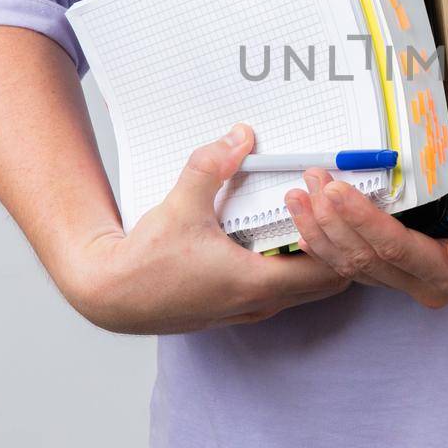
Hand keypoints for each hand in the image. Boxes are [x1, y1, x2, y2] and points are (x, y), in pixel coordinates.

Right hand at [63, 124, 350, 333]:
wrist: (111, 297)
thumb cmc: (144, 263)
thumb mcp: (180, 206)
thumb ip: (211, 167)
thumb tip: (239, 137)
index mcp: (255, 283)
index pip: (328, 269)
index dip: (337, 235)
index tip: (329, 205)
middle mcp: (258, 304)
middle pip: (326, 282)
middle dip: (335, 245)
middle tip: (327, 210)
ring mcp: (248, 310)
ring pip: (305, 290)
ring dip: (314, 257)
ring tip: (307, 218)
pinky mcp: (235, 309)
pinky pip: (282, 291)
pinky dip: (291, 266)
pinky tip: (276, 237)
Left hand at [284, 168, 447, 308]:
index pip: (394, 249)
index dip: (361, 221)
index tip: (335, 189)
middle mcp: (423, 284)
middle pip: (363, 259)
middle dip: (330, 221)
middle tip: (309, 181)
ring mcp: (406, 280)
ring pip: (349, 264)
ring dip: (319, 231)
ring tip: (297, 195)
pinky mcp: (395, 268)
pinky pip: (351, 260)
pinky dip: (325, 239)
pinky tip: (306, 217)